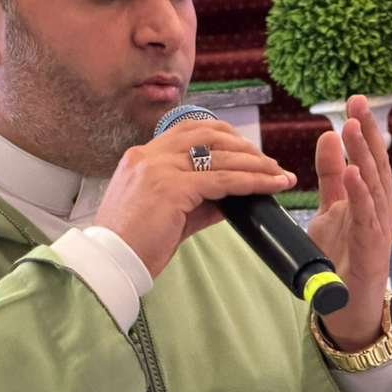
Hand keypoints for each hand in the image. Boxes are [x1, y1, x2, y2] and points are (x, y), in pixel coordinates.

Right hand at [95, 120, 295, 277]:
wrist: (112, 261)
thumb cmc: (134, 243)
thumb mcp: (166, 212)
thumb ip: (196, 199)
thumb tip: (232, 195)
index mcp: (141, 156)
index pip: (188, 130)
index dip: (222, 135)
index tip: (245, 148)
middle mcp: (149, 155)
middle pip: (208, 136)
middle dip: (244, 147)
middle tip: (270, 163)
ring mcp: (159, 169)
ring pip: (220, 158)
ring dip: (255, 164)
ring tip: (279, 175)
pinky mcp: (172, 188)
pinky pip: (222, 180)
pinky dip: (250, 182)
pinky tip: (269, 186)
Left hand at [308, 96, 391, 351]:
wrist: (344, 302)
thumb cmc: (342, 255)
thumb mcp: (331, 208)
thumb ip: (331, 175)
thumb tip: (328, 135)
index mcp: (371, 197)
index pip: (369, 157)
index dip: (364, 129)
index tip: (355, 100)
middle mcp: (380, 208)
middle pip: (376, 165)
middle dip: (367, 133)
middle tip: (357, 102)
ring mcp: (378, 228)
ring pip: (373, 186)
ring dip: (362, 156)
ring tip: (350, 128)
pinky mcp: (372, 247)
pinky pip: (366, 216)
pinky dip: (359, 193)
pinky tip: (352, 173)